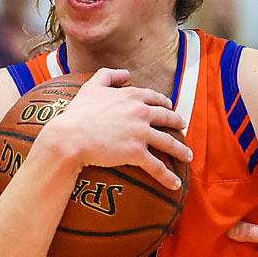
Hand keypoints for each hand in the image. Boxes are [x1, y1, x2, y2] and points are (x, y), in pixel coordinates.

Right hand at [37, 68, 191, 189]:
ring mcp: (141, 133)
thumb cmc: (77, 113)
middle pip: (167, 117)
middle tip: (183, 127)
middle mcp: (141, 112)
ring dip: (180, 150)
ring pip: (168, 142)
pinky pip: (157, 167)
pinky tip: (175, 184)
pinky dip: (168, 176)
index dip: (165, 102)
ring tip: (188, 156)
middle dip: (178, 122)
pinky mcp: (136, 153)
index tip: (170, 106)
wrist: (69, 137)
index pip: (155, 98)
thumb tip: (125, 73)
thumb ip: (108, 75)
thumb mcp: (91, 87)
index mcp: (132, 96)